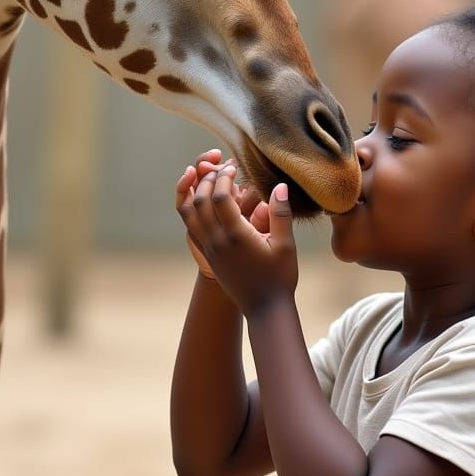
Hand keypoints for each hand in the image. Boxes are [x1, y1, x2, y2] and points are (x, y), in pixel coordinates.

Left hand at [177, 164, 297, 316]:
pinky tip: (201, 198)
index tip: (234, 166)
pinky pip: (190, 227)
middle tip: (220, 168)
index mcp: (237, 236)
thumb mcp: (286, 245)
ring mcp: (209, 249)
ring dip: (193, 192)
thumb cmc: (279, 277)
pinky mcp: (207, 255)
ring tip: (203, 176)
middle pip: (199, 202)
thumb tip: (279, 186)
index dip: (223, 177)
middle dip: (207, 179)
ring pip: (189, 214)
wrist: (265, 309)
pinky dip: (191, 208)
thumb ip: (280, 214)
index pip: (219, 197)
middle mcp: (217, 242)